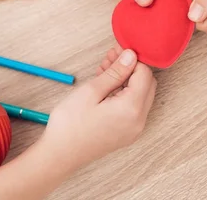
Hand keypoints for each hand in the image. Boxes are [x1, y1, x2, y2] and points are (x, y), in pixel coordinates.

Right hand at [42, 49, 156, 171]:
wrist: (59, 156)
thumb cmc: (70, 124)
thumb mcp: (91, 91)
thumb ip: (115, 72)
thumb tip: (131, 56)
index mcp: (132, 108)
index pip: (144, 73)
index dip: (132, 59)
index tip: (117, 51)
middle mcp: (139, 120)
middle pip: (146, 84)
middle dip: (131, 68)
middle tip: (110, 58)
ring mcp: (134, 129)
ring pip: (140, 95)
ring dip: (127, 80)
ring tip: (104, 70)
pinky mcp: (127, 133)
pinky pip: (133, 107)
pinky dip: (124, 93)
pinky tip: (106, 85)